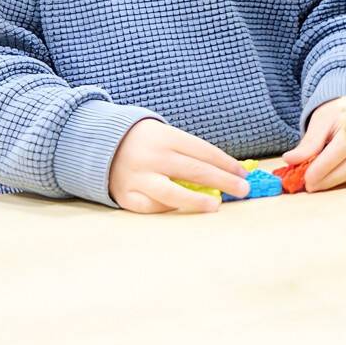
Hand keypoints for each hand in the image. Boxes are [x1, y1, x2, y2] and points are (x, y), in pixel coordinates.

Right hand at [108, 118, 249, 212]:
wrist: (102, 143)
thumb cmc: (147, 141)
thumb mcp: (167, 136)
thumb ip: (190, 153)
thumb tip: (225, 173)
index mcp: (166, 137)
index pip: (203, 151)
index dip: (226, 163)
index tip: (243, 173)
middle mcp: (152, 156)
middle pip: (194, 170)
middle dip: (222, 180)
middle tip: (243, 189)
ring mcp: (138, 177)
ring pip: (171, 192)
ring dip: (197, 200)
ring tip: (216, 205)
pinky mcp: (125, 195)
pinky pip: (151, 206)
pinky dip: (169, 208)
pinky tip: (184, 208)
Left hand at [283, 97, 345, 191]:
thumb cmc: (335, 114)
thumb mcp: (320, 122)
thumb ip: (308, 142)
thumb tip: (289, 159)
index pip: (339, 150)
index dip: (322, 167)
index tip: (306, 179)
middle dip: (327, 179)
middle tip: (309, 186)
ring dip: (332, 182)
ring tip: (315, 183)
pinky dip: (340, 179)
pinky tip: (327, 179)